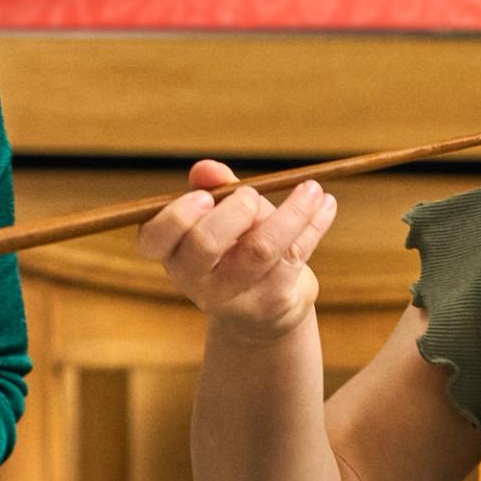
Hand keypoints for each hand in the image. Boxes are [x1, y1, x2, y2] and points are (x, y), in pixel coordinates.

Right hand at [136, 161, 335, 339]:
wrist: (265, 312)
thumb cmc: (239, 250)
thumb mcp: (225, 218)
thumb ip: (216, 191)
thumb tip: (205, 168)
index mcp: (173, 253)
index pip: (154, 239)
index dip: (177, 217)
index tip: (205, 197)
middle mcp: (194, 280)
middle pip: (205, 243)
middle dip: (235, 210)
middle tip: (253, 195)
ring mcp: (231, 298)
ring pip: (259, 249)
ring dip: (290, 212)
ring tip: (312, 189)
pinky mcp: (269, 304)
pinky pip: (294, 256)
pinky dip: (313, 224)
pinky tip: (326, 205)